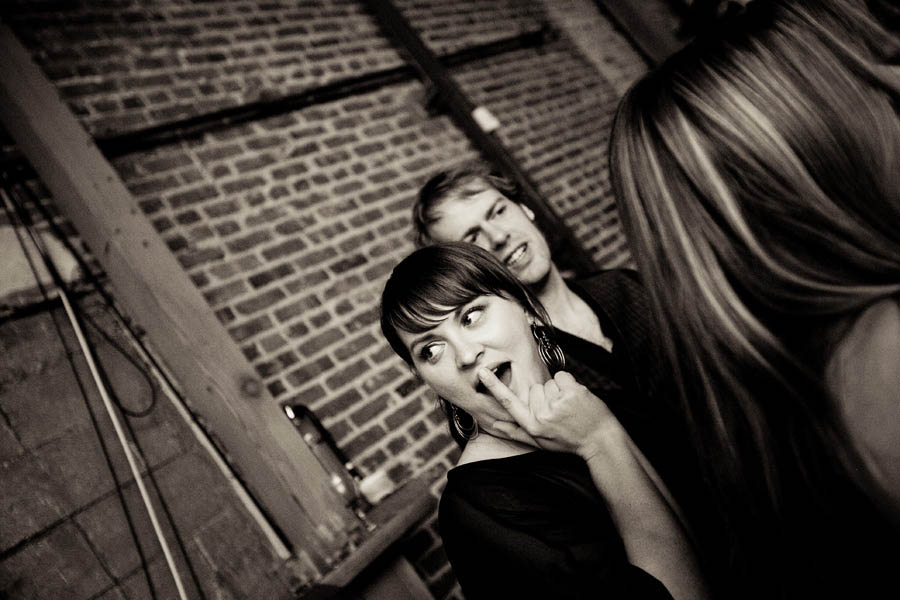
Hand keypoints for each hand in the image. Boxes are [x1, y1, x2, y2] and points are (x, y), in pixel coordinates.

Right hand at [478, 369, 623, 458]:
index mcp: (532, 425)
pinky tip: (574, 398)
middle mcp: (542, 415)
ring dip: (558, 391)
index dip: (494, 386)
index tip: (482, 372)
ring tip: (568, 407)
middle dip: (544, 395)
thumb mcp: (539, 442)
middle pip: (533, 389)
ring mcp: (557, 403)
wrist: (600, 440)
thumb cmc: (568, 440)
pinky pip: (561, 376)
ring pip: (548, 383)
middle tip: (559, 410)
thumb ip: (515, 432)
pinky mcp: (571, 392)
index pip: (509, 402)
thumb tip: (493, 424)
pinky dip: (568, 384)